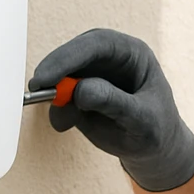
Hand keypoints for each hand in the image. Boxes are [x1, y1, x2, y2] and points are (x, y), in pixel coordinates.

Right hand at [29, 29, 193, 191]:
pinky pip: (59, 98)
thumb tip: (81, 90)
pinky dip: (57, 110)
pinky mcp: (78, 95)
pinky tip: (65, 125)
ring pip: (62, 75)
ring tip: (65, 121)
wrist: (153, 149)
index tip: (48, 75)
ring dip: (54, 95)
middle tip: (38, 90)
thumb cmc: (156, 128)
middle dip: (55, 70)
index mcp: (131, 53)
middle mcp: (108, 59)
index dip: (69, 55)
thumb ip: (114, 102)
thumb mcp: (143, 118)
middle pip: (74, 53)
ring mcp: (91, 75)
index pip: (98, 44)